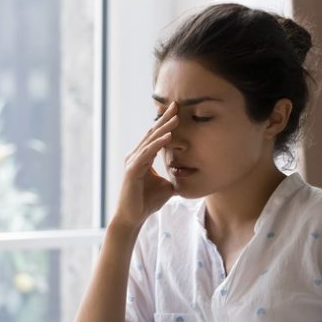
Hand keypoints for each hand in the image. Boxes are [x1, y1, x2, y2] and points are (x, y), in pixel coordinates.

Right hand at [112, 101, 179, 227]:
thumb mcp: (167, 187)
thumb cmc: (148, 202)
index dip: (166, 123)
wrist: (133, 217)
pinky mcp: (132, 171)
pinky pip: (147, 154)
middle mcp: (136, 156)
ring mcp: (133, 162)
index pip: (156, 136)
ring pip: (150, 141)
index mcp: (143, 157)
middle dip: (165, 119)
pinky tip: (168, 136)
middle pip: (152, 133)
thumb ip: (174, 178)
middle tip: (176, 104)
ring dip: (164, 128)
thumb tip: (189, 177)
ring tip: (176, 117)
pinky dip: (157, 144)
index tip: (178, 110)